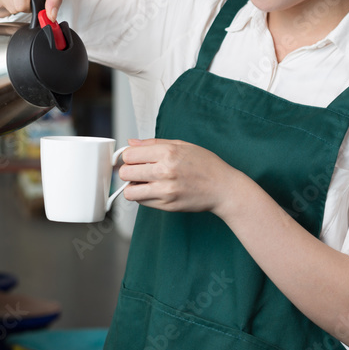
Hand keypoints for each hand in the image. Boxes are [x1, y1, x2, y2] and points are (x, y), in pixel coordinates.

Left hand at [119, 138, 243, 216]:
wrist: (223, 188)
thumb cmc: (205, 165)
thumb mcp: (182, 145)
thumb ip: (153, 143)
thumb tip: (131, 143)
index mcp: (168, 152)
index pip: (129, 155)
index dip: (127, 157)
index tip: (132, 159)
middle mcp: (165, 171)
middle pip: (125, 173)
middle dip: (127, 171)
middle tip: (137, 170)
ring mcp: (165, 191)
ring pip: (129, 192)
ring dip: (132, 187)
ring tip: (143, 182)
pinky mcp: (167, 206)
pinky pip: (142, 202)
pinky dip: (143, 196)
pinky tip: (153, 190)